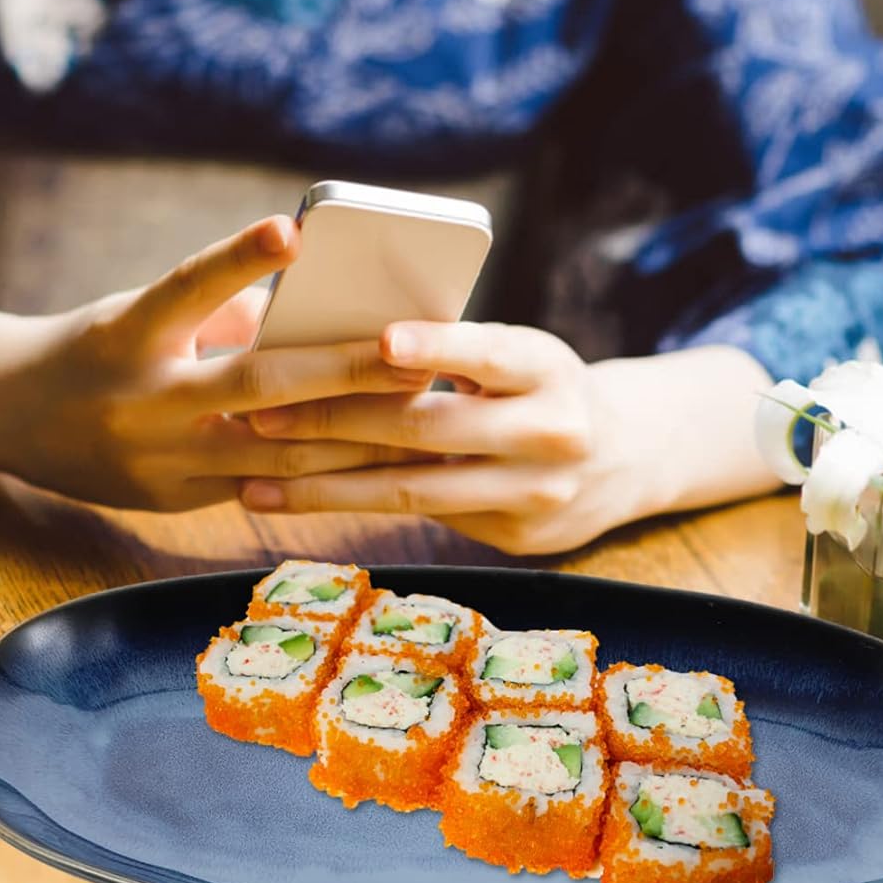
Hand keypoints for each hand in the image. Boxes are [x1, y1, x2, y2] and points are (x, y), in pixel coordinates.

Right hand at [0, 215, 430, 511]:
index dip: (238, 259)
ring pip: (275, 453)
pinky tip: (381, 462)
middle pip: (256, 387)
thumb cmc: (102, 345)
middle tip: (416, 354)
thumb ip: (227, 313)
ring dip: (354, 436)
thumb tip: (326, 316)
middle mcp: (140, 401)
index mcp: (127, 334)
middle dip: (345, 372)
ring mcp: (157, 461)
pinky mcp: (172, 502)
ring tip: (421, 412)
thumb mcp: (143, 311)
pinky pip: (264, 487)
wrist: (12, 417)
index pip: (187, 288)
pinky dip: (323, 472)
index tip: (292, 229)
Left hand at [235, 321, 647, 553]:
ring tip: (254, 480)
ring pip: (413, 491)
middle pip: (429, 429)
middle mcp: (551, 433)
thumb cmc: (544, 384)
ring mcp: (535, 495)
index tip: (378, 343)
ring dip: (324, 485)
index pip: (485, 354)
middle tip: (259, 414)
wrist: (627, 456)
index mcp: (547, 367)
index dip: (433, 348)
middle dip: (335, 421)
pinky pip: (420, 518)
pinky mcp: (515, 539)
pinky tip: (298, 499)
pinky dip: (353, 505)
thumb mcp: (521, 354)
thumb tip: (344, 346)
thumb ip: (456, 353)